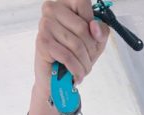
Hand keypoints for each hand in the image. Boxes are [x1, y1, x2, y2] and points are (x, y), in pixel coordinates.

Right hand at [30, 0, 109, 114]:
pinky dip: (76, 70)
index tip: (93, 41)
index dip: (93, 25)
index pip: (83, 2)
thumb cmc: (75, 56)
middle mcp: (52, 9)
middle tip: (88, 62)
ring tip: (83, 71)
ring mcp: (45, 24)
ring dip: (84, 64)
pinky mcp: (42, 42)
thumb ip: (101, 31)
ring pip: (76, 44)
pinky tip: (77, 76)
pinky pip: (67, 56)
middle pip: (82, 28)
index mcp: (65, 3)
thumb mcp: (95, 41)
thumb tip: (95, 28)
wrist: (56, 78)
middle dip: (90, 51)